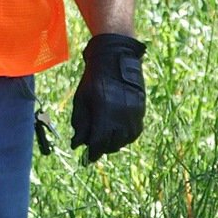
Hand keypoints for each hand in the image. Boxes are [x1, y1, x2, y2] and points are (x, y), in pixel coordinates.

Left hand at [70, 33, 146, 162]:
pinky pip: (135, 131)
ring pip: (126, 140)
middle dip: (103, 148)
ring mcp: (134, 113)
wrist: (115, 59)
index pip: (100, 142)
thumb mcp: (82, 99)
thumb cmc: (94, 79)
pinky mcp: (141, 110)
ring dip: (115, 144)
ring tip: (106, 141)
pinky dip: (126, 136)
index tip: (87, 159)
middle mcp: (121, 116)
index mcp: (104, 113)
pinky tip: (119, 133)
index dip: (93, 153)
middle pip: (113, 144)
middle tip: (95, 148)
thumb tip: (77, 144)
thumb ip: (80, 123)